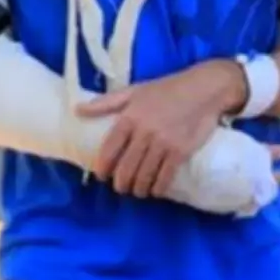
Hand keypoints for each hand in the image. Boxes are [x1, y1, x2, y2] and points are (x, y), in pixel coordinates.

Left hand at [76, 60, 248, 198]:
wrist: (203, 89)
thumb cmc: (166, 89)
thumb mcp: (135, 91)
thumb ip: (106, 102)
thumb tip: (77, 110)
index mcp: (130, 116)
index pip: (109, 149)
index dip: (103, 167)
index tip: (102, 176)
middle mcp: (144, 132)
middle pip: (125, 168)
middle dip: (121, 183)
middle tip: (121, 187)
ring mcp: (163, 143)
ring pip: (144, 176)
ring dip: (138, 189)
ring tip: (138, 190)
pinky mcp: (180, 152)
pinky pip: (165, 178)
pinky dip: (158, 188)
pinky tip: (156, 190)